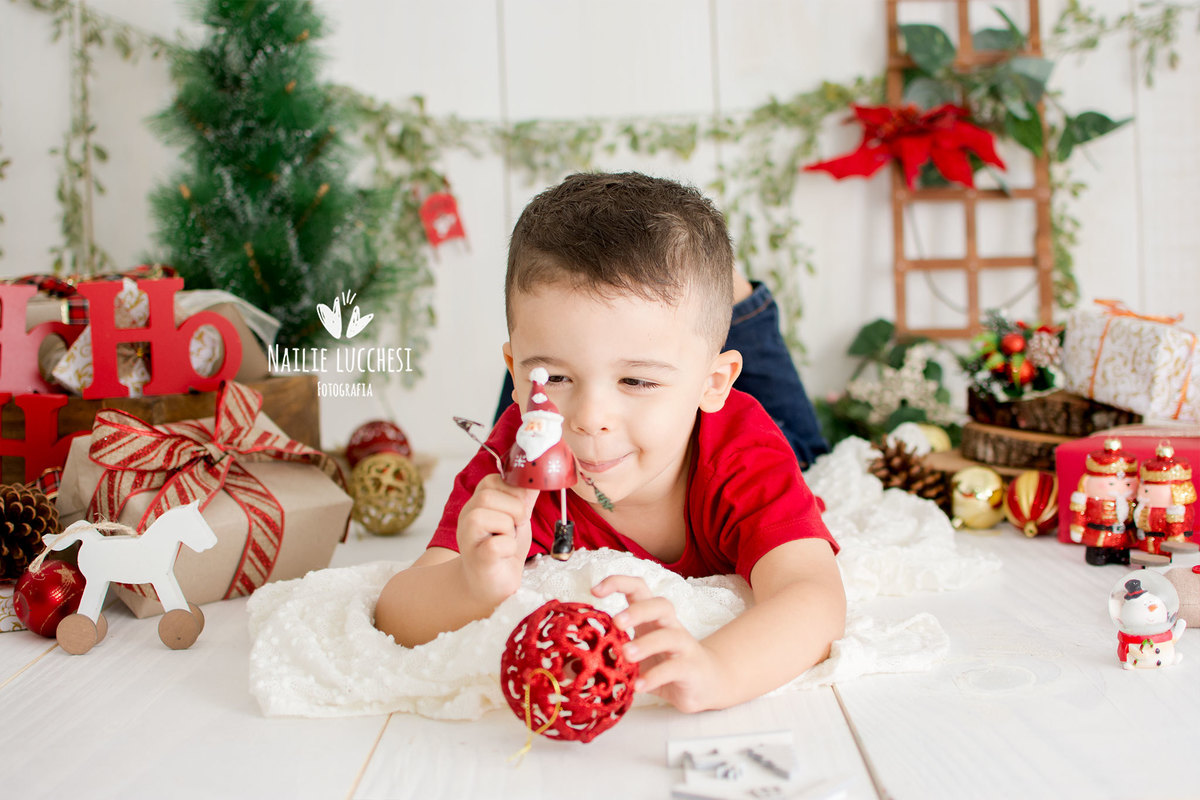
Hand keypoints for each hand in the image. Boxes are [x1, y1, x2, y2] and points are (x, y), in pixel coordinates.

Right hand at [456, 474, 538, 606]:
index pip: (493, 480)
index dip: (513, 492)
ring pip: (487, 517)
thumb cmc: (503, 550)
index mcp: (477, 502)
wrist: (490, 585)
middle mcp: (466, 516)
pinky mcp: (477, 559)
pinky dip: (508, 547)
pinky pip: (496, 544)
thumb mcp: (517, 518)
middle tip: (516, 527)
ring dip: (509, 528)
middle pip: (487, 495)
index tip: (518, 511)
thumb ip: (524, 498)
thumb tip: (535, 477)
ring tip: (507, 540)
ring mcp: (468, 538)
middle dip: (514, 510)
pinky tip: (505, 555)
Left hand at [592, 575, 726, 712]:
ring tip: (626, 656)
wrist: (706, 683)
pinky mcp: (691, 668)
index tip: (594, 591)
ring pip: (670, 635)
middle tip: (616, 623)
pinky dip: (655, 676)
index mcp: (652, 616)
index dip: (618, 583)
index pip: (638, 588)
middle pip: (659, 604)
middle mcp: (669, 625)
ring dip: (646, 643)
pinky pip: (675, 668)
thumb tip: (570, 664)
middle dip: (637, 610)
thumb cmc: (664, 664)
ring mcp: (683, 645)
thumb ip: (611, 653)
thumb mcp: (637, 655)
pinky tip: (639, 686)